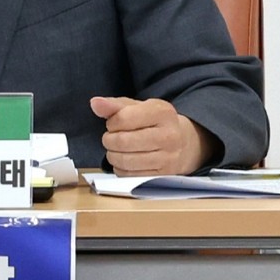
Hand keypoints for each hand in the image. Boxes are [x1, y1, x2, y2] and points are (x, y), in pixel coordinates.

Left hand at [92, 96, 215, 175]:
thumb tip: (95, 103)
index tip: (114, 124)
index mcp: (163, 112)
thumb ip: (115, 105)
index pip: (124, 118)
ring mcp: (168, 158)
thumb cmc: (156, 124)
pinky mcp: (163, 176)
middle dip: (109, 140)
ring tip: (117, 150)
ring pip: (125, 161)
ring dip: (113, 156)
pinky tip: (126, 161)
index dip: (111, 123)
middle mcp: (169, 135)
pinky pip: (129, 175)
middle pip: (122, 141)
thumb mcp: (139, 108)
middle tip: (111, 138)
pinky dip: (121, 169)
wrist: (184, 144)